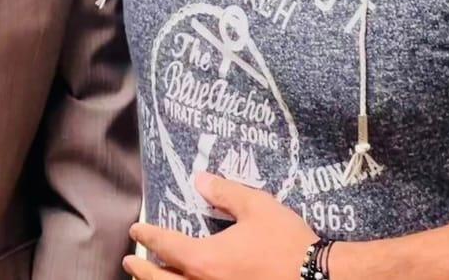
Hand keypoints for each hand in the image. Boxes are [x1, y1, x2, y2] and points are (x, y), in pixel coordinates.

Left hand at [124, 172, 317, 279]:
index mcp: (205, 260)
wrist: (318, 278)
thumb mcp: (256, 206)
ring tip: (148, 279)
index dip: (149, 236)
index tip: (136, 229)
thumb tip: (200, 179)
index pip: (167, 246)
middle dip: (143, 270)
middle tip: (130, 260)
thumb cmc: (286, 241)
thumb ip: (225, 192)